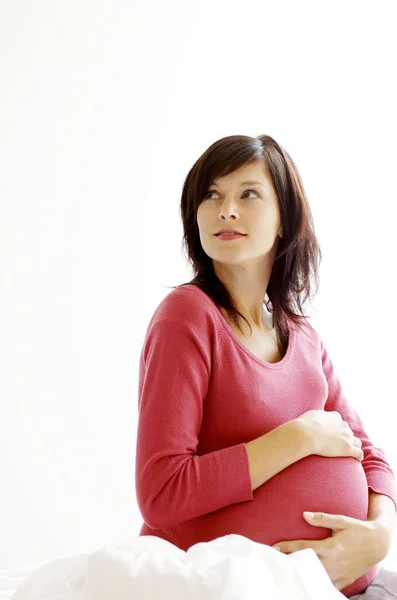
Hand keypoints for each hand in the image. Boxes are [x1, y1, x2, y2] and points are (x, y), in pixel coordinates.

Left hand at [271, 511, 390, 590]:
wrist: (377, 544)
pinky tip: (306, 579)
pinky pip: (326, 585)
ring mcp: (339, 574)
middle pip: (306, 564)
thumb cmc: (358, 530)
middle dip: (291, 562)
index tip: (274, 547)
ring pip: (315, 577)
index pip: (304, 548)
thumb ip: (322, 519)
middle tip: (277, 560)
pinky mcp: (344, 581)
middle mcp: (334, 562)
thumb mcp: (342, 521)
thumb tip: (304, 515)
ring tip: (288, 568)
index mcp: (331, 547)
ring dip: (302, 573)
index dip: (288, 547)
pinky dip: (315, 582)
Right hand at [296, 410, 363, 460]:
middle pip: (348, 432)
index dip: (338, 428)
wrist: (305, 434)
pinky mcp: (347, 448)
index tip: (334, 434)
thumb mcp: (311, 414)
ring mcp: (346, 437)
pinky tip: (357, 459)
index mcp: (334, 417)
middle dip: (345, 437)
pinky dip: (359, 456)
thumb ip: (318, 415)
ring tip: (351, 452)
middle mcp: (343, 425)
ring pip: (356, 442)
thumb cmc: (304, 425)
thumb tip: (317, 417)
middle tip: (339, 444)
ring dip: (354, 446)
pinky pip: (358, 453)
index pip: (340, 422)